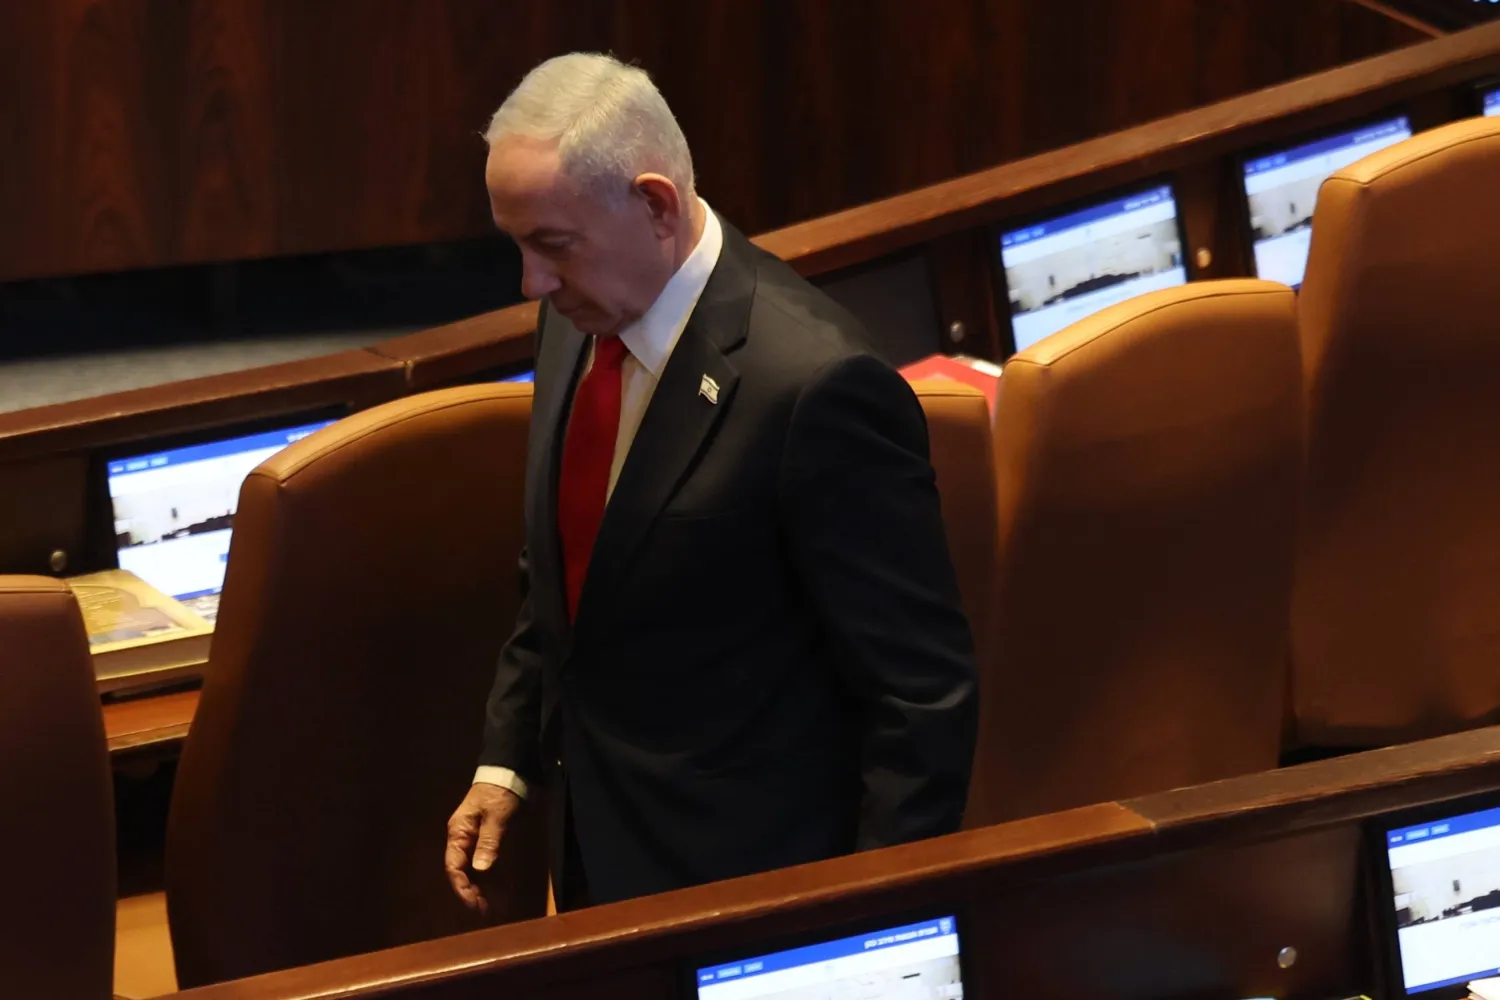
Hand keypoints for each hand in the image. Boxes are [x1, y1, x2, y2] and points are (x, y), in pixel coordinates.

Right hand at [445, 782, 522, 913]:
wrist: (511, 772)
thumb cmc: (500, 792)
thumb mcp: (496, 816)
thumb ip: (488, 842)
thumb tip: (480, 869)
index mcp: (459, 832)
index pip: (454, 866)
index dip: (462, 887)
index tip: (473, 903)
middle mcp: (465, 839)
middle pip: (464, 872)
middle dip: (473, 892)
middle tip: (485, 911)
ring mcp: (477, 840)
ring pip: (477, 870)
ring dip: (484, 888)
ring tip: (494, 907)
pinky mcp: (491, 839)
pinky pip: (490, 864)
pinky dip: (495, 878)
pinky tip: (503, 891)